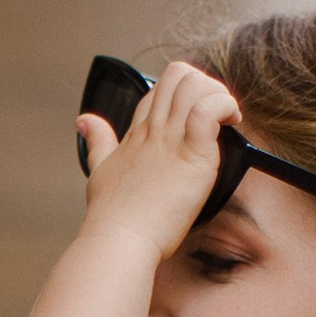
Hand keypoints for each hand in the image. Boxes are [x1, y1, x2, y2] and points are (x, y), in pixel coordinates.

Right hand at [75, 58, 237, 251]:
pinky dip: (225, 106)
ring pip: (195, 84)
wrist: (118, 240)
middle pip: (177, 76)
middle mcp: (153, 130)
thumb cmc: (112, 216)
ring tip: (227, 120)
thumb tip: (84, 120)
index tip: (196, 120)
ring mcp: (171, 139)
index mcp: (137, 134)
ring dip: (218, 93)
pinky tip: (231, 123)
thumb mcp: (99, 170)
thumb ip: (97, 142)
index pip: (159, 91)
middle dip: (205, 85)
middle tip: (217, 116)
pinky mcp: (191, 154)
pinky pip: (210, 110)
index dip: (182, 94)